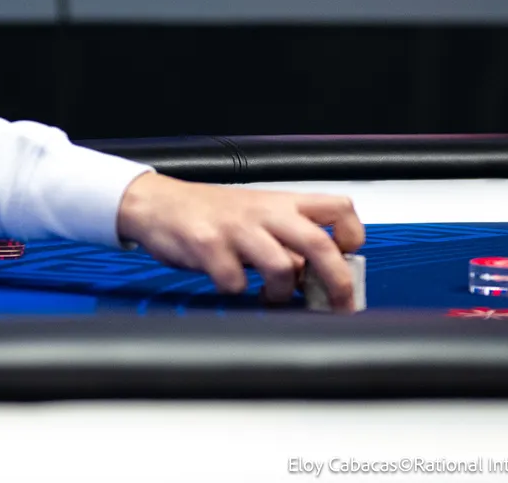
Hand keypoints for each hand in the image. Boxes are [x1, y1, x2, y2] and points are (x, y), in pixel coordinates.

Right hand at [116, 172, 365, 310]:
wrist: (156, 202)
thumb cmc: (209, 212)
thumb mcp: (255, 215)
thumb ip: (286, 238)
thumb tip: (318, 276)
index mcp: (281, 202)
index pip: (338, 208)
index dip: (352, 236)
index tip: (348, 258)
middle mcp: (264, 212)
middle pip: (320, 244)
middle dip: (338, 282)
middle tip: (338, 305)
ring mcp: (236, 228)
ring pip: (283, 267)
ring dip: (282, 293)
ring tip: (271, 297)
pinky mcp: (208, 245)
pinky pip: (235, 281)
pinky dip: (236, 291)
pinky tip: (229, 284)